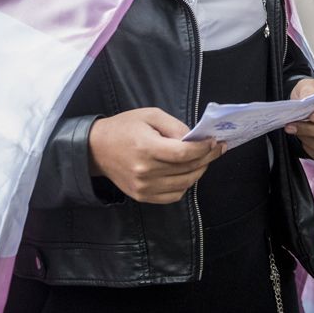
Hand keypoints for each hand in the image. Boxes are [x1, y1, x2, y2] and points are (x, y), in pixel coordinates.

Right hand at [88, 107, 224, 203]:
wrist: (96, 149)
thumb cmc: (124, 127)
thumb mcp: (150, 115)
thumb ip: (174, 126)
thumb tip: (194, 140)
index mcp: (146, 148)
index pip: (184, 153)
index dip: (203, 149)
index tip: (214, 142)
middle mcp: (145, 171)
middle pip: (187, 169)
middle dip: (207, 158)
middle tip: (217, 149)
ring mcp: (143, 187)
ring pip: (184, 184)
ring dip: (199, 172)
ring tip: (204, 160)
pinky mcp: (142, 196)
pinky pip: (173, 196)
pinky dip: (185, 185)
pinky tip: (187, 173)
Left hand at [285, 78, 313, 161]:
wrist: (307, 106)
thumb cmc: (311, 94)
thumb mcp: (308, 86)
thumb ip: (308, 91)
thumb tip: (306, 100)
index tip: (311, 116)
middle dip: (309, 129)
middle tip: (290, 125)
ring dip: (306, 138)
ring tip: (292, 130)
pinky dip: (307, 147)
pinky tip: (300, 138)